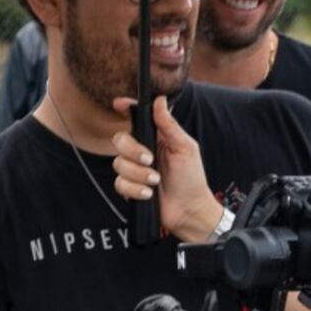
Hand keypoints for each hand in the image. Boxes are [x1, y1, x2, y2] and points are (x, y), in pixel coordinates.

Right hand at [112, 95, 221, 240]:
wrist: (189, 210)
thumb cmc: (192, 178)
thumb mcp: (185, 148)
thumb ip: (169, 125)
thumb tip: (159, 101)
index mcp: (155, 138)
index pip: (136, 119)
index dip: (125, 109)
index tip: (118, 104)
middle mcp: (141, 152)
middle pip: (120, 140)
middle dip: (133, 151)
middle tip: (150, 160)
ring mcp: (134, 170)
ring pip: (118, 164)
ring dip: (139, 174)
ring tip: (156, 181)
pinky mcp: (129, 188)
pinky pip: (119, 184)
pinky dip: (135, 189)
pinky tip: (148, 194)